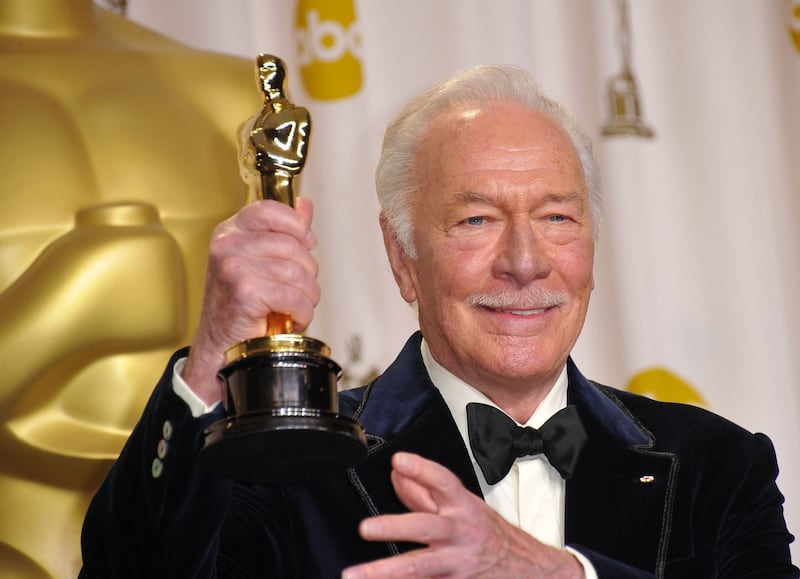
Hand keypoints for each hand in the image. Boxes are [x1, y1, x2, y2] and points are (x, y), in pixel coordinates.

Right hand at [182, 197, 318, 402]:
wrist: (219, 345)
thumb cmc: (238, 305)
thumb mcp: (258, 261)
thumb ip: (283, 231)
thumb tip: (304, 206)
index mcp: (229, 232)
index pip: (270, 211)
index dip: (297, 226)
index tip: (307, 243)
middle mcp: (228, 245)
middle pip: (293, 245)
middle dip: (308, 273)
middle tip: (300, 289)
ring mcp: (234, 267)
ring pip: (298, 273)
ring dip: (308, 296)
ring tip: (298, 306)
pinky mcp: (245, 291)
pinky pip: (294, 297)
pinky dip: (303, 312)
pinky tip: (293, 318)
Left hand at [342, 452, 583, 578]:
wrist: (530, 570)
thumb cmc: (489, 534)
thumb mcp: (463, 506)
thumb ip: (426, 491)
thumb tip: (397, 472)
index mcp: (464, 508)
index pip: (444, 482)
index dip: (422, 469)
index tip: (399, 460)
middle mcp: (461, 535)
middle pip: (426, 528)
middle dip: (395, 528)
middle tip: (365, 529)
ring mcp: (459, 565)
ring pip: (420, 568)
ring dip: (385, 571)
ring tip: (354, 574)